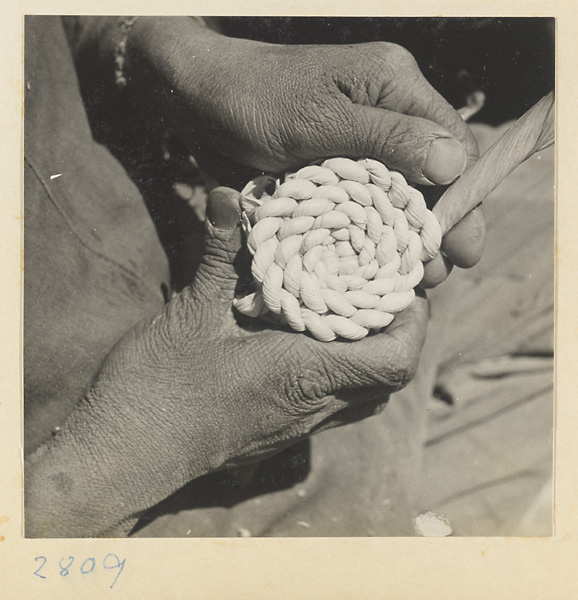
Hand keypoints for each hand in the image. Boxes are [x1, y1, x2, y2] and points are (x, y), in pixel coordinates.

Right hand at [25, 186, 427, 536]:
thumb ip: (219, 253)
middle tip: (377, 287)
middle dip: (398, 330)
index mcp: (302, 373)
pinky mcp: (286, 432)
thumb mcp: (191, 311)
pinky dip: (348, 371)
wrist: (129, 453)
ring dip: (376, 353)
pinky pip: (341, 403)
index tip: (397, 283)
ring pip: (370, 394)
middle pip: (391, 376)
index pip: (394, 359)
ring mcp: (302, 425)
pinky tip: (318, 342)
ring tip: (355, 310)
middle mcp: (314, 404)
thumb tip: (227, 196)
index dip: (411, 321)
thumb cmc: (159, 384)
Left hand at [124, 18, 484, 281]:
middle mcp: (390, 112)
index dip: (463, 198)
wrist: (202, 98)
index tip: (460, 247)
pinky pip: (369, 200)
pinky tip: (376, 262)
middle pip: (434, 175)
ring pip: (402, 193)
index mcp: (396, 86)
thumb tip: (455, 164)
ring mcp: (364, 140)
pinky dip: (374, 231)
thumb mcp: (318, 120)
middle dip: (437, 226)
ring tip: (408, 279)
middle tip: (435, 273)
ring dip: (406, 235)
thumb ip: (386, 139)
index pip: (454, 145)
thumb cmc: (255, 100)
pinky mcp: (339, 163)